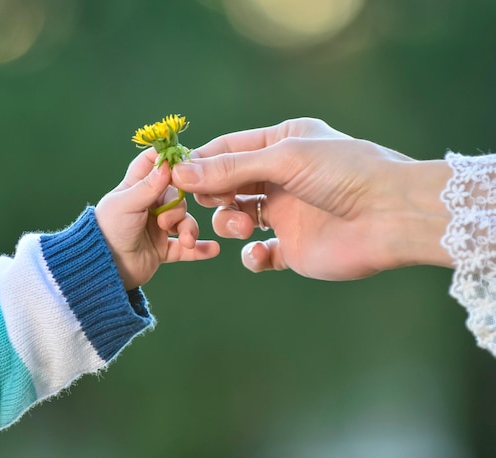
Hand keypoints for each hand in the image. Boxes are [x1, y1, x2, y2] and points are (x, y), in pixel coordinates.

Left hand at [95, 148, 219, 289]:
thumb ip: (148, 185)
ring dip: (189, 229)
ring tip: (187, 241)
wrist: (102, 268)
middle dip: (178, 208)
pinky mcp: (162, 249)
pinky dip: (199, 248)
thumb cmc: (107, 231)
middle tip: (166, 222)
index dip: (167, 159)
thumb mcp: (126, 204)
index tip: (185, 159)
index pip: (152, 164)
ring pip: (184, 221)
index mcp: (135, 189)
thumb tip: (167, 163)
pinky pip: (186, 248)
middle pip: (176, 195)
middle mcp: (148, 206)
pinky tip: (213, 249)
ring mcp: (156, 228)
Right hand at [172, 117, 451, 279]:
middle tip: (203, 199)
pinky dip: (252, 256)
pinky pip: (258, 254)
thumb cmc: (344, 173)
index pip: (228, 149)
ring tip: (240, 224)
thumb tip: (181, 172)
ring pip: (236, 218)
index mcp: (282, 144)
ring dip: (228, 222)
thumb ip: (231, 168)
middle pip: (227, 184)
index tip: (173, 174)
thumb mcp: (283, 159)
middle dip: (211, 192)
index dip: (200, 162)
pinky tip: (262, 252)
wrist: (391, 216)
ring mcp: (286, 214)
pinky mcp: (293, 249)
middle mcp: (281, 178)